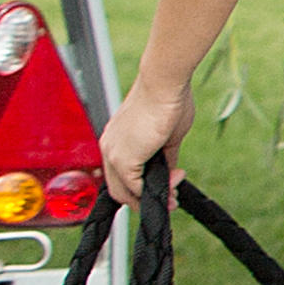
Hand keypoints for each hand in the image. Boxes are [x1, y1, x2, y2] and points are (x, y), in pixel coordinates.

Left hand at [99, 72, 194, 213]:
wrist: (164, 85)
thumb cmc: (167, 100)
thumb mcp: (168, 136)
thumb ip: (165, 157)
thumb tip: (170, 173)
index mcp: (118, 139)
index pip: (123, 173)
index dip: (143, 186)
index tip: (168, 184)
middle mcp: (110, 147)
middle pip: (119, 188)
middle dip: (145, 198)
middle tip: (171, 197)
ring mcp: (113, 154)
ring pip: (123, 192)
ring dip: (150, 198)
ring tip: (173, 194)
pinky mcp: (123, 160)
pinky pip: (134, 188)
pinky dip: (153, 192)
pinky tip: (173, 182)